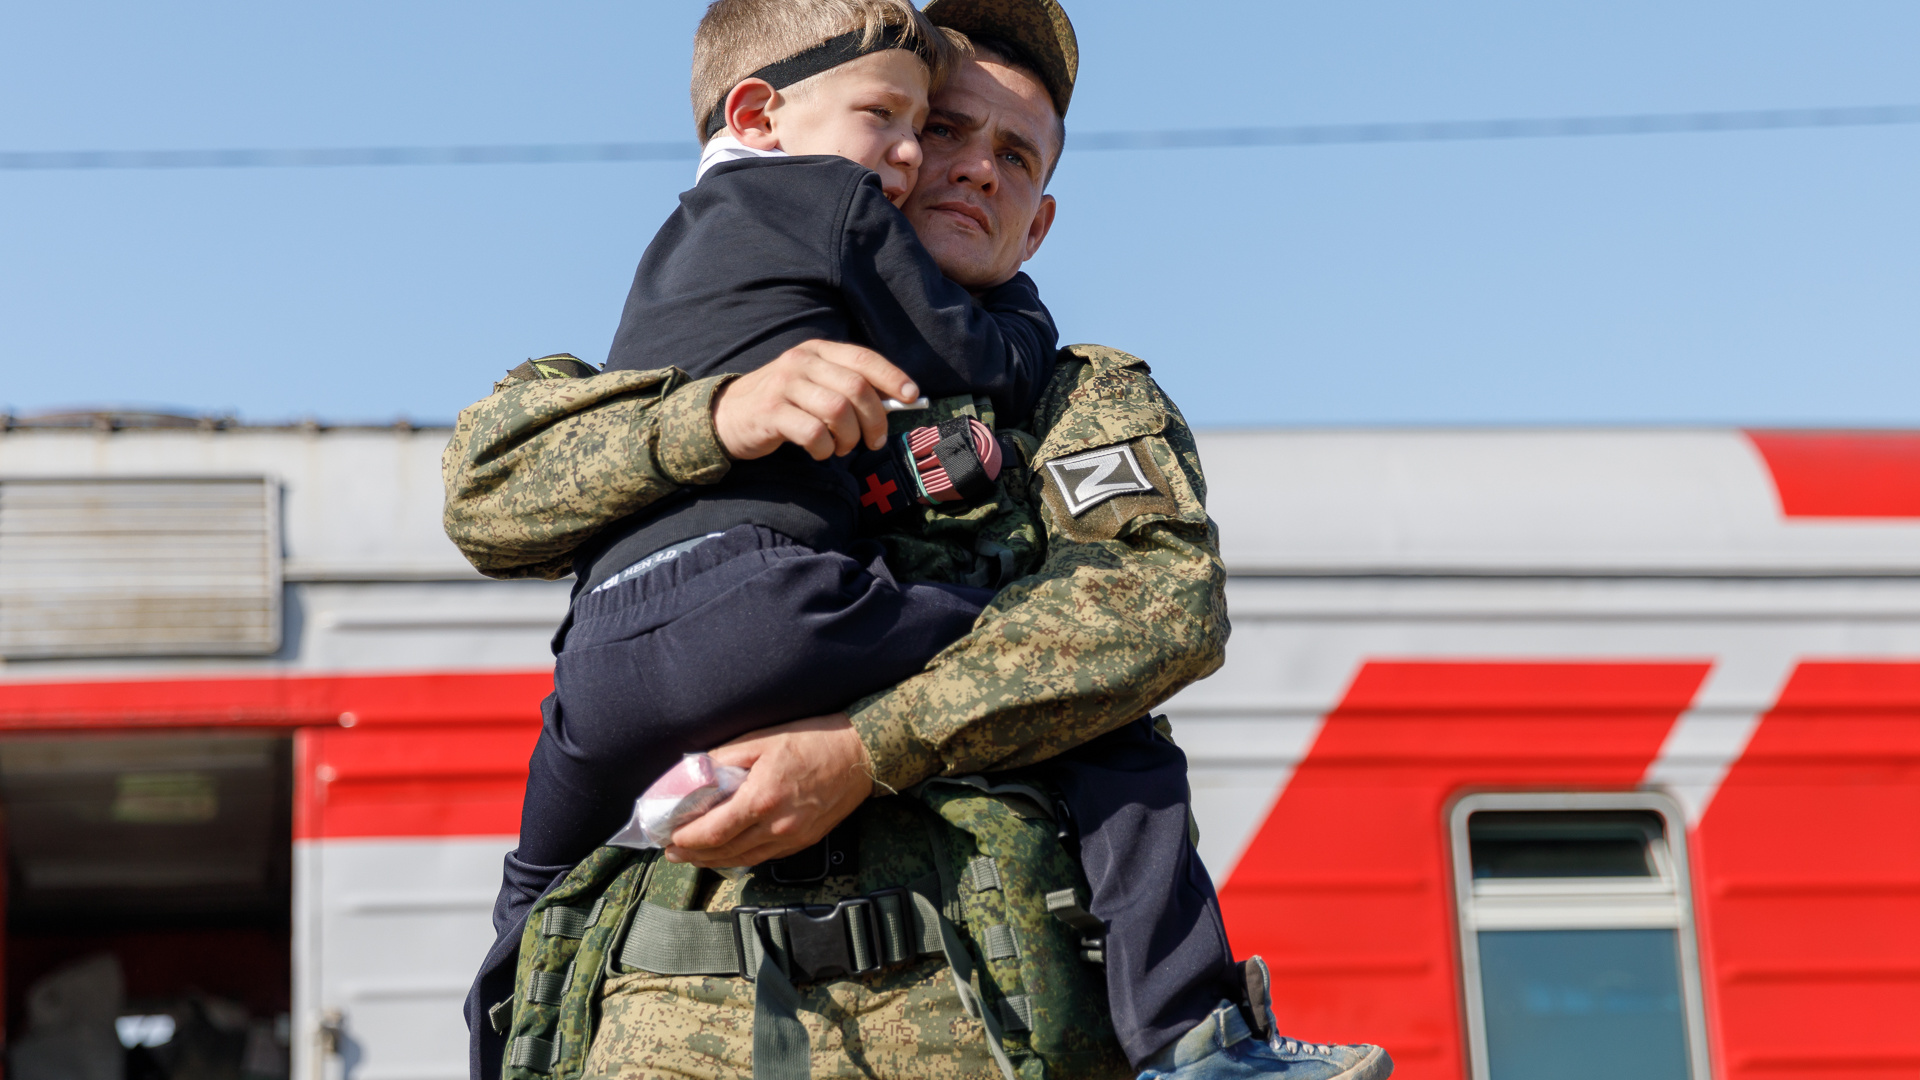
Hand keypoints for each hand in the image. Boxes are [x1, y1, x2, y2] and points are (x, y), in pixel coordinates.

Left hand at [664, 713, 873, 867]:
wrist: (861, 756)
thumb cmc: (814, 741)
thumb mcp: (763, 740)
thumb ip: (725, 758)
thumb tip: (694, 771)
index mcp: (761, 799)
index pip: (713, 831)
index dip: (687, 839)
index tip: (668, 836)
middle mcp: (776, 826)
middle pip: (724, 851)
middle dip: (693, 854)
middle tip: (672, 851)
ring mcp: (791, 838)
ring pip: (743, 859)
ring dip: (713, 861)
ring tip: (693, 857)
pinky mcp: (803, 841)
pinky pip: (764, 857)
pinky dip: (740, 858)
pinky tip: (728, 853)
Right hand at [711, 340, 918, 461]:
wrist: (728, 415)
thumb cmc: (782, 403)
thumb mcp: (813, 384)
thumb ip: (847, 387)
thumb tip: (894, 402)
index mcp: (817, 351)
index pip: (863, 358)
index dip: (892, 377)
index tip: (912, 396)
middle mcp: (801, 363)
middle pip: (856, 388)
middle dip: (875, 419)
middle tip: (875, 441)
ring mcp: (784, 386)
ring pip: (837, 411)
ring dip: (850, 437)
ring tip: (844, 448)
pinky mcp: (771, 413)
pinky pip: (813, 433)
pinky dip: (825, 449)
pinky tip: (820, 452)